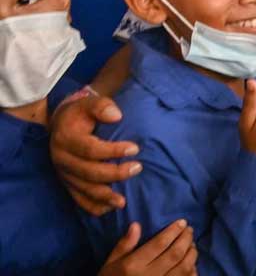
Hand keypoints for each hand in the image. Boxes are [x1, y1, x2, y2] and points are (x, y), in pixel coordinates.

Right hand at [50, 95, 138, 214]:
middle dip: (114, 173)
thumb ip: (102, 106)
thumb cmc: (81, 114)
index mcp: (66, 138)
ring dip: (105, 196)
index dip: (113, 151)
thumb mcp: (88, 103)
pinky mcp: (67, 183)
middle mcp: (62, 159)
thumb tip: (117, 116)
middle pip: (88, 172)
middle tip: (138, 168)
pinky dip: (94, 206)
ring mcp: (64, 174)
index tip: (135, 149)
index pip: (90, 149)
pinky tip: (110, 209)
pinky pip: (79, 199)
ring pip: (84, 189)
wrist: (61, 125)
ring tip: (124, 201)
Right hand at [98, 220, 196, 275]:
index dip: (173, 231)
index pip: (159, 244)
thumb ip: (124, 245)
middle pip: (175, 254)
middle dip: (186, 239)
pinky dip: (192, 271)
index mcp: (133, 265)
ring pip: (184, 268)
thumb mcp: (111, 263)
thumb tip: (136, 225)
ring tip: (192, 245)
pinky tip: (191, 264)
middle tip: (189, 230)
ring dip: (192, 254)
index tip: (182, 222)